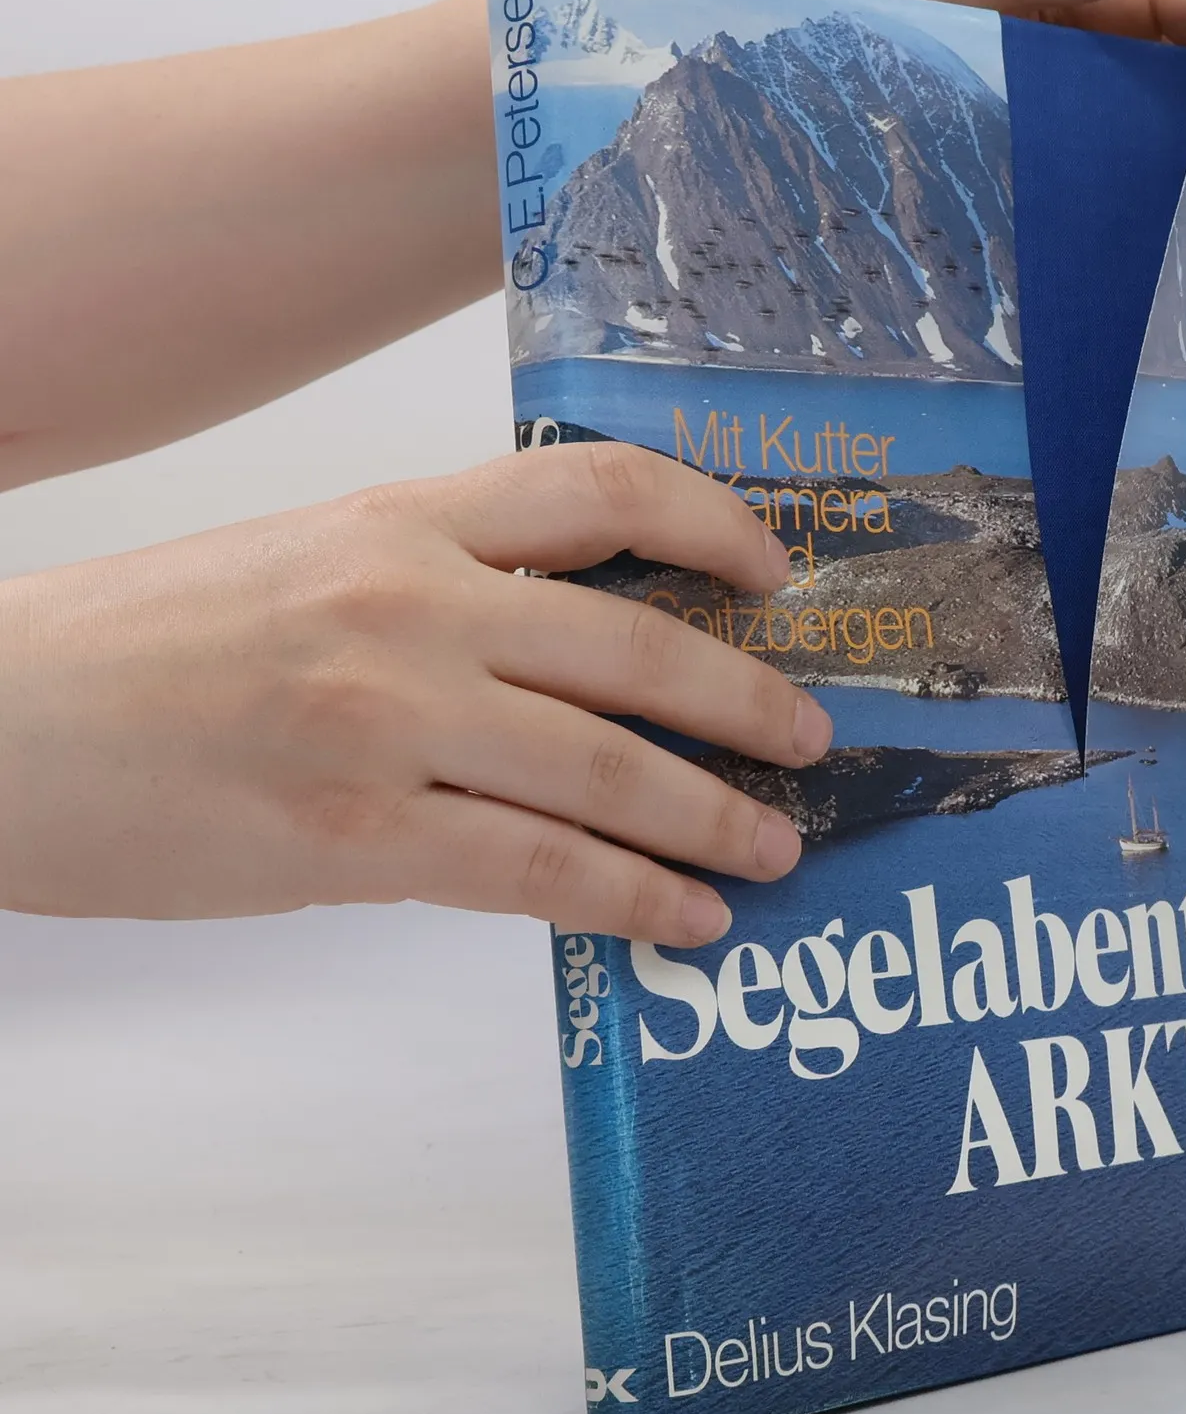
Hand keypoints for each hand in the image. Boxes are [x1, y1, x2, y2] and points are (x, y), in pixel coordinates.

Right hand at [0, 444, 828, 945]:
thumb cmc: (143, 647)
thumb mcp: (304, 564)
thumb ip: (441, 586)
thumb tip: (582, 656)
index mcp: (398, 519)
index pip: (599, 490)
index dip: (711, 525)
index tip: (774, 572)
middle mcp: (409, 607)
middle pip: (637, 648)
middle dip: (748, 703)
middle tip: (814, 741)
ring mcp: (385, 724)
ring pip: (606, 771)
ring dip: (713, 818)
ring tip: (773, 849)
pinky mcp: (350, 837)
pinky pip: (536, 873)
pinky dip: (629, 901)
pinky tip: (683, 923)